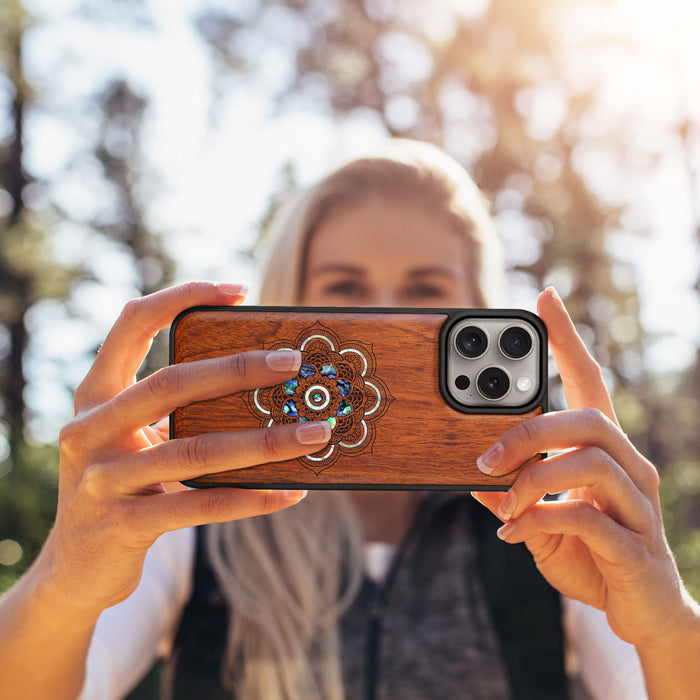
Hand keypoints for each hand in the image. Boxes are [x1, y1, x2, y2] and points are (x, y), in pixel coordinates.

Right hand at [42, 282, 330, 614]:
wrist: (75, 569)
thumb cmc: (123, 487)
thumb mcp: (135, 440)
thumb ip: (175, 412)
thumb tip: (265, 388)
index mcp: (95, 396)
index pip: (132, 324)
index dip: (182, 297)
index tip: (239, 291)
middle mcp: (90, 430)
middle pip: (171, 383)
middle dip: (238, 369)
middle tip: (293, 362)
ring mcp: (102, 479)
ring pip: (195, 449)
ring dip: (265, 441)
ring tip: (316, 433)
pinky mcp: (123, 525)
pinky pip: (201, 505)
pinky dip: (252, 498)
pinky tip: (291, 492)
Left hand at [472, 287, 694, 649]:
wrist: (641, 613)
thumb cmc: (591, 555)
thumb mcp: (539, 520)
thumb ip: (513, 496)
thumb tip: (473, 478)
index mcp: (604, 452)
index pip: (589, 382)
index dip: (567, 340)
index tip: (545, 299)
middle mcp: (629, 467)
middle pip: (588, 419)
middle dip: (529, 431)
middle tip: (485, 458)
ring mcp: (638, 505)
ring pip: (590, 462)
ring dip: (533, 479)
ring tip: (502, 502)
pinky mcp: (636, 546)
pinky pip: (587, 517)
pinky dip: (541, 520)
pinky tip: (515, 533)